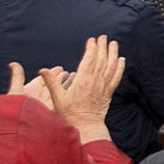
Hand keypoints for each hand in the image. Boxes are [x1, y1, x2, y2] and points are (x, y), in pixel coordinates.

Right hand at [5, 35, 121, 141]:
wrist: (86, 126)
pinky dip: (120, 67)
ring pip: (111, 66)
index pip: (89, 61)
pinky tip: (122, 60)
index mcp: (83, 81)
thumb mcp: (57, 98)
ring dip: (113, 54)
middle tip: (104, 37)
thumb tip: (42, 70)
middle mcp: (95, 82)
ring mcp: (104, 87)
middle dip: (102, 47)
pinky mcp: (109, 92)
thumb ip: (51, 83)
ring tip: (114, 44)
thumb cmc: (69, 114)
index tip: (92, 40)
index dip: (91, 49)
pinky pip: (116, 77)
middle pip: (101, 60)